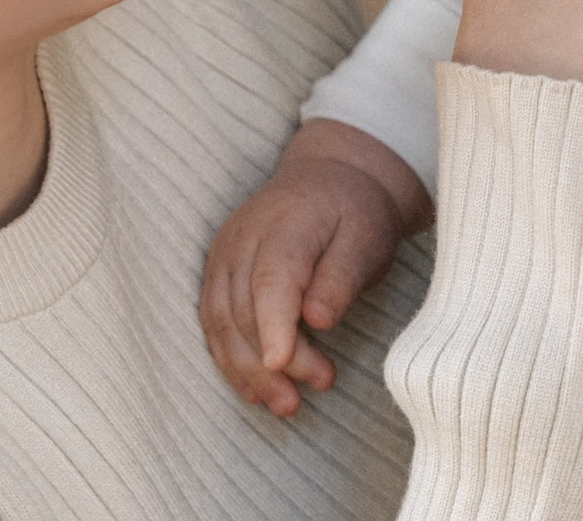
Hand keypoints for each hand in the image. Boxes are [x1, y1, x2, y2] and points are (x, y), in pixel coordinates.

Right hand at [199, 119, 430, 416]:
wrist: (332, 178)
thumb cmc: (356, 211)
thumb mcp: (368, 235)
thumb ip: (342, 276)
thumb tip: (318, 319)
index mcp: (284, 224)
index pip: (271, 280)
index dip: (273, 326)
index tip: (283, 365)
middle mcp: (242, 240)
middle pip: (245, 309)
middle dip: (272, 362)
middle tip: (307, 395)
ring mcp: (223, 257)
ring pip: (221, 323)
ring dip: (248, 371)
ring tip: (286, 405)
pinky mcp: (217, 275)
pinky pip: (214, 324)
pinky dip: (232, 360)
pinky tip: (257, 390)